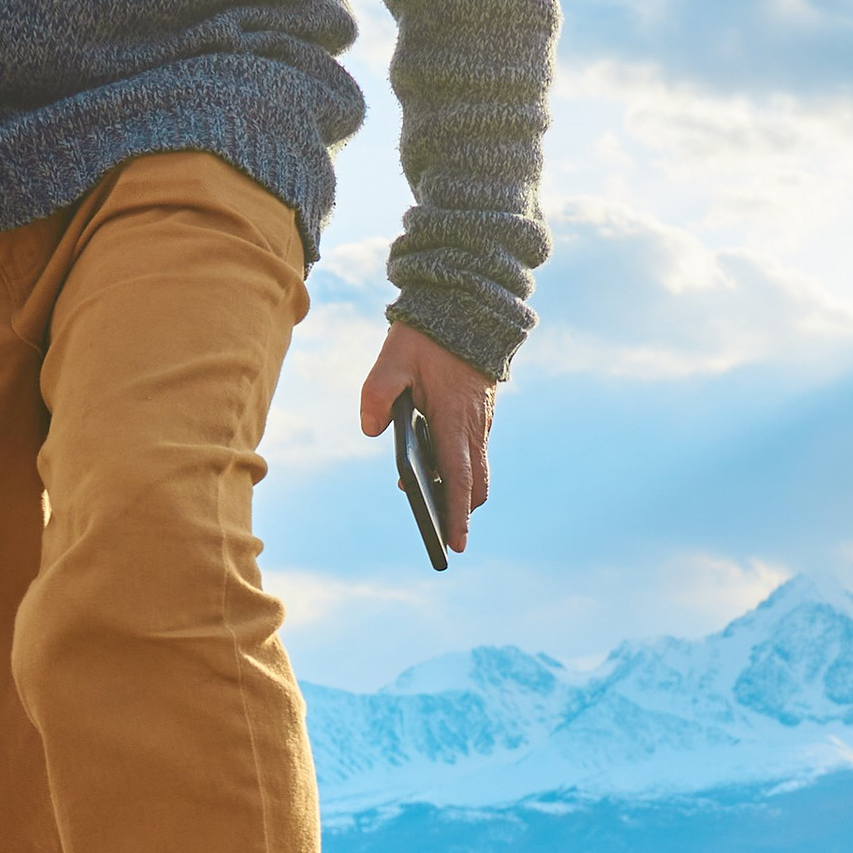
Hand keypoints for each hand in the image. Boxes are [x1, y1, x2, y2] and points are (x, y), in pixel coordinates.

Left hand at [359, 322, 494, 554]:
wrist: (464, 308)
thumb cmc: (426, 337)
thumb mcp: (392, 359)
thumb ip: (377, 395)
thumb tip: (372, 432)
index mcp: (455, 420)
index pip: (459, 479)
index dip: (457, 515)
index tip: (455, 545)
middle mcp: (474, 428)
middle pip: (475, 486)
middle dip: (459, 511)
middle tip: (435, 527)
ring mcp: (481, 423)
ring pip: (476, 472)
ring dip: (455, 488)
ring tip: (421, 490)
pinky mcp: (480, 416)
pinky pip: (473, 453)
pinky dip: (457, 467)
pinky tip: (429, 459)